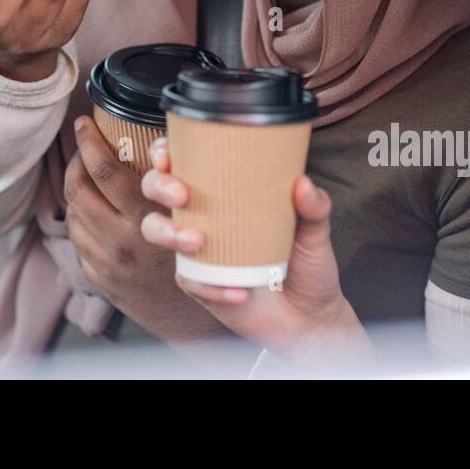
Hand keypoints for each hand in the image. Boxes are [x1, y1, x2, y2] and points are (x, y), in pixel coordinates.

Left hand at [63, 117, 230, 344]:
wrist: (197, 322)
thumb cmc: (206, 263)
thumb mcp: (197, 220)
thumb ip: (177, 186)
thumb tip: (160, 146)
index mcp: (145, 222)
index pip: (104, 172)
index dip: (89, 142)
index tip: (83, 122)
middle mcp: (120, 242)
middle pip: (78, 189)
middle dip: (77, 159)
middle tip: (84, 143)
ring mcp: (105, 263)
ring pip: (73, 212)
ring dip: (76, 187)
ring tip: (87, 172)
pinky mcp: (99, 278)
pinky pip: (78, 239)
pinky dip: (81, 217)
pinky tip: (94, 208)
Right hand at [140, 138, 372, 368]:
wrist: (308, 318)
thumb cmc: (307, 266)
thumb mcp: (315, 233)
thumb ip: (314, 207)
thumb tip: (303, 184)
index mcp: (223, 192)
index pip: (183, 161)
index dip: (164, 152)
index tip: (168, 153)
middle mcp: (202, 215)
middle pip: (155, 189)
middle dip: (159, 185)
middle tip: (181, 195)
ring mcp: (195, 250)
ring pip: (155, 230)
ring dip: (167, 232)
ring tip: (196, 241)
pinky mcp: (198, 284)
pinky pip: (188, 280)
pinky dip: (211, 286)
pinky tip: (238, 291)